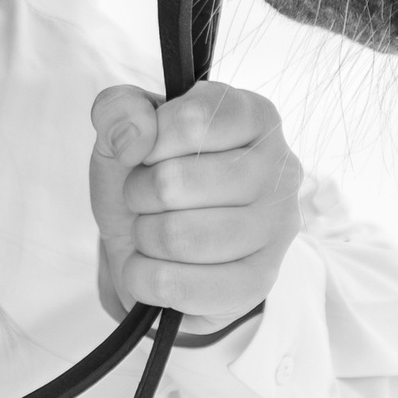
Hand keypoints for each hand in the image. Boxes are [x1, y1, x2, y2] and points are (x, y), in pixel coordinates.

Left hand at [90, 80, 302, 332]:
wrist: (153, 242)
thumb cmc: (148, 175)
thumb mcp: (123, 129)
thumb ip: (118, 110)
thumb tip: (133, 137)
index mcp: (253, 115)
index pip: (193, 120)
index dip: (150, 142)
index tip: (148, 153)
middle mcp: (279, 168)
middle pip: (176, 183)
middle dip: (139, 193)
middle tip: (145, 197)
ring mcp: (276, 228)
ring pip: (179, 238)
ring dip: (144, 236)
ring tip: (151, 230)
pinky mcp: (260, 282)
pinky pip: (181, 287)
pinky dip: (146, 279)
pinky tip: (152, 268)